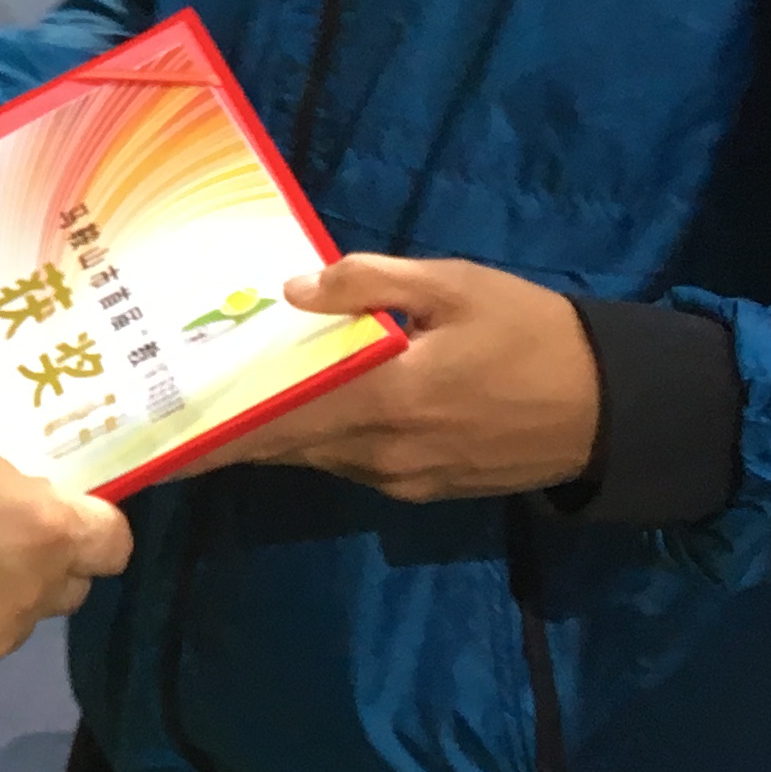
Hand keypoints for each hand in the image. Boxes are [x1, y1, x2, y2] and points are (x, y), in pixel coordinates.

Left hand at [186, 254, 599, 500]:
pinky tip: (292, 416)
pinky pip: (348, 465)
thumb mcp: (457, 285)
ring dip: (266, 439)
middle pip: (282, 448)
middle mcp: (383, 450)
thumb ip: (372, 283)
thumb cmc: (533, 333)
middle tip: (160, 427)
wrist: (611, 409)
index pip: (278, 419)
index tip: (158, 440)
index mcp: (387, 396)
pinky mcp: (421, 488)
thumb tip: (294, 288)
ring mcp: (402, 477)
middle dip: (221, 442)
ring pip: (313, 458)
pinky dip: (313, 443)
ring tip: (210, 412)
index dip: (214, 433)